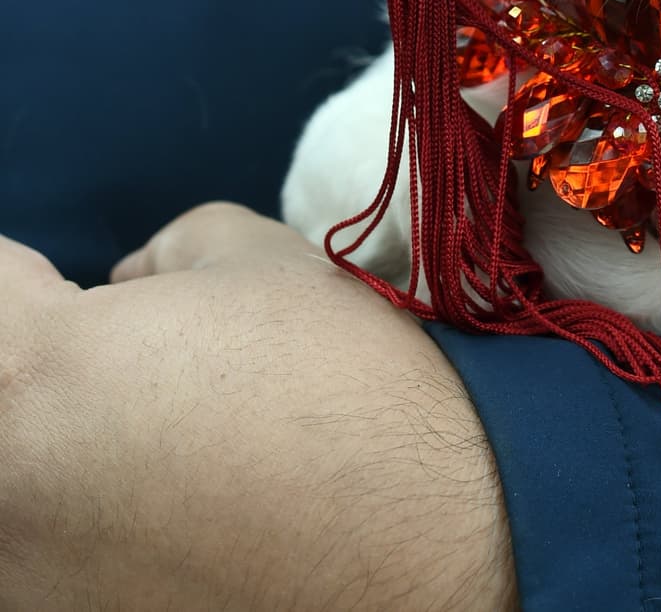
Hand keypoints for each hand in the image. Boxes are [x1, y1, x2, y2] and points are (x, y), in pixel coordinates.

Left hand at [0, 205, 517, 611]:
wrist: (444, 548)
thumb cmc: (351, 392)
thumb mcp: (255, 259)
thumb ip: (156, 257)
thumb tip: (123, 287)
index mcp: (28, 374)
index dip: (23, 282)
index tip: (55, 288)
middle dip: (45, 373)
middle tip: (131, 375)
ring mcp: (29, 595)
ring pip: (23, 496)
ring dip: (71, 462)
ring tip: (171, 455)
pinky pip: (64, 567)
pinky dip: (106, 537)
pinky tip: (187, 522)